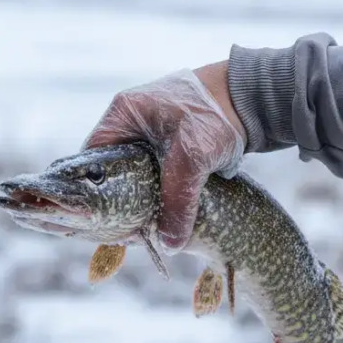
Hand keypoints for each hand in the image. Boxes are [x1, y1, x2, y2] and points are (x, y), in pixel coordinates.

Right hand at [83, 62, 246, 250]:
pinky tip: (163, 218)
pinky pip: (155, 177)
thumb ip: (178, 199)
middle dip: (119, 203)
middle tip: (127, 232)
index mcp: (124, 114)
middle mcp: (132, 123)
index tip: (104, 219)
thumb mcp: (193, 157)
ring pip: (135, 177)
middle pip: (113, 171)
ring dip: (141, 202)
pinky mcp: (170, 146)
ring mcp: (150, 134)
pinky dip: (158, 197)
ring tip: (146, 231)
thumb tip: (170, 243)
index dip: (94, 189)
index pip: (92, 156)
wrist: (250, 99)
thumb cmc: (215, 114)